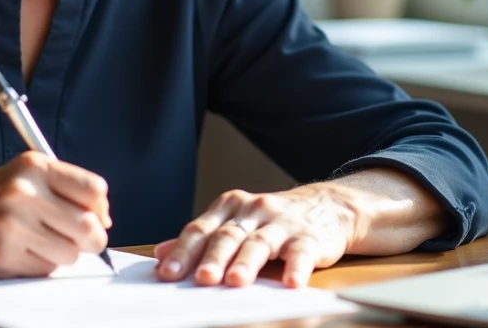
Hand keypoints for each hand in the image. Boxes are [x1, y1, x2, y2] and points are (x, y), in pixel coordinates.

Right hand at [0, 151, 111, 277]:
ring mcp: (14, 224)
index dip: (100, 208)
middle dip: (89, 238)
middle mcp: (25, 192)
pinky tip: (21, 252)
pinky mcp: (5, 254)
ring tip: (38, 241)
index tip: (96, 216)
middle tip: (77, 238)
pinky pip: (47, 268)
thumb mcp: (22, 177)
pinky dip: (40, 265)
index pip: (94, 189)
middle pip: (89, 226)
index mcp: (33, 166)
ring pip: (71, 253)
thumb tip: (103, 217)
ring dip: (61, 253)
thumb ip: (62, 189)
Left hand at [153, 185, 362, 288]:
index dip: (184, 251)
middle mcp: (253, 210)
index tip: (167, 273)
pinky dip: (296, 267)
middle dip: (214, 258)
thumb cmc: (271, 221)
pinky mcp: (310, 237)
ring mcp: (282, 223)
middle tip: (201, 279)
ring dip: (247, 263)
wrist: (327, 207)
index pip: (202, 229)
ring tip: (235, 282)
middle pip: (229, 235)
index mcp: (229, 207)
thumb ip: (201, 238)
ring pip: (261, 243)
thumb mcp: (235, 222)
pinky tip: (291, 282)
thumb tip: (160, 254)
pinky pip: (302, 252)